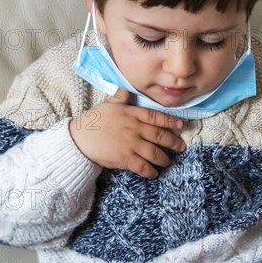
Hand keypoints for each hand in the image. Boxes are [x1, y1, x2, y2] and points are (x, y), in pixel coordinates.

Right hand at [69, 88, 185, 177]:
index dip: (170, 121)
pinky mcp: (126, 159)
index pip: (156, 116)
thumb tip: (125, 89)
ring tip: (168, 161)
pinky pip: (143, 167)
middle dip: (173, 142)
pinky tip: (154, 173)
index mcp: (132, 114)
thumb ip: (120, 98)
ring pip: (155, 153)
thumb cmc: (94, 120)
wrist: (79, 138)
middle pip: (160, 136)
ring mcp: (132, 144)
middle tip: (181, 147)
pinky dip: (151, 171)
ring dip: (164, 159)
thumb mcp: (108, 104)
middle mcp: (136, 129)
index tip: (180, 124)